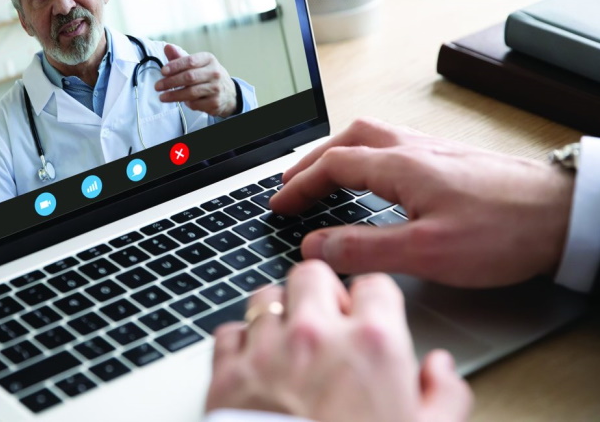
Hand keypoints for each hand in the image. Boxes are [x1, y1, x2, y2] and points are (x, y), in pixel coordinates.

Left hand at [154, 44, 236, 117]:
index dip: (175, 66)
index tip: (162, 71)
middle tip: (157, 86)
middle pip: (189, 77)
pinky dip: (186, 103)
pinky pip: (195, 104)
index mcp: (208, 59)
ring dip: (174, 95)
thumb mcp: (196, 64)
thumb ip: (180, 57)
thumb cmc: (207, 75)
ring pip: (191, 92)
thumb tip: (167, 47)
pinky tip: (182, 101)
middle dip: (170, 82)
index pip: (190, 61)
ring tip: (162, 97)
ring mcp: (216, 88)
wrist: (228, 93)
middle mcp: (214, 72)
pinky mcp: (215, 102)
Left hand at [206, 261, 471, 421]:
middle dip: (321, 294)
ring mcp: (267, 350)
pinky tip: (256, 369)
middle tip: (328, 325)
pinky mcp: (228, 373)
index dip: (374, 302)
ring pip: (267, 297)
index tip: (371, 318)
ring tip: (290, 346)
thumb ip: (445, 398)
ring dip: (279, 315)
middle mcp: (316, 334)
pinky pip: (230, 333)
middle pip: (313, 274)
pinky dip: (241, 345)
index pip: (375, 285)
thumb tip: (441, 369)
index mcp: (373, 345)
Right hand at [271, 118, 574, 286]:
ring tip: (323, 174)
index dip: (299, 185)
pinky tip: (375, 175)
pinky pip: (392, 144)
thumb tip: (316, 246)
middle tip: (291, 182)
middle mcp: (412, 147)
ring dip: (338, 152)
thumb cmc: (504, 230)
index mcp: (399, 165)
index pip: (332, 165)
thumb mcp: (427, 251)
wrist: (564, 213)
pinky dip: (366, 154)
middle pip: (347, 139)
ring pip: (371, 136)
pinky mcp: (450, 159)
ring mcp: (433, 149)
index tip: (279, 205)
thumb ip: (365, 248)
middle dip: (312, 160)